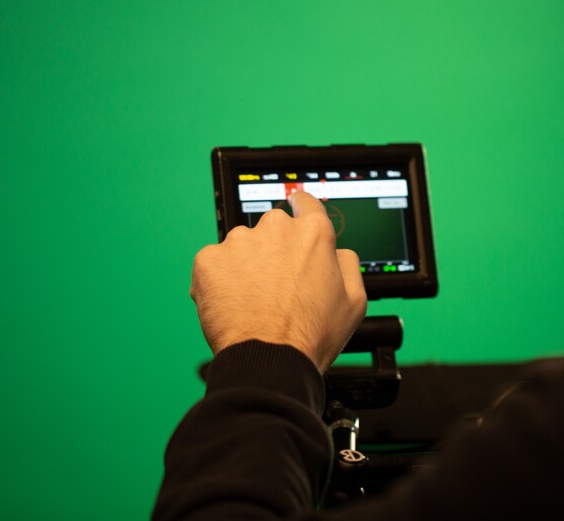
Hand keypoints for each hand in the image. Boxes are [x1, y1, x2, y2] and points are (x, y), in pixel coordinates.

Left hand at [189, 191, 367, 373]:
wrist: (267, 360)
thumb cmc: (311, 334)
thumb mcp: (354, 300)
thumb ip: (347, 264)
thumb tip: (337, 252)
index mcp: (313, 233)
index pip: (306, 203)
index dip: (302, 207)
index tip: (296, 208)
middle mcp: (275, 229)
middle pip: (274, 228)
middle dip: (275, 249)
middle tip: (278, 285)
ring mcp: (239, 242)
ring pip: (243, 246)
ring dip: (247, 264)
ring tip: (254, 300)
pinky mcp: (208, 260)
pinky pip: (215, 262)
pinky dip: (221, 279)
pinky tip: (233, 303)